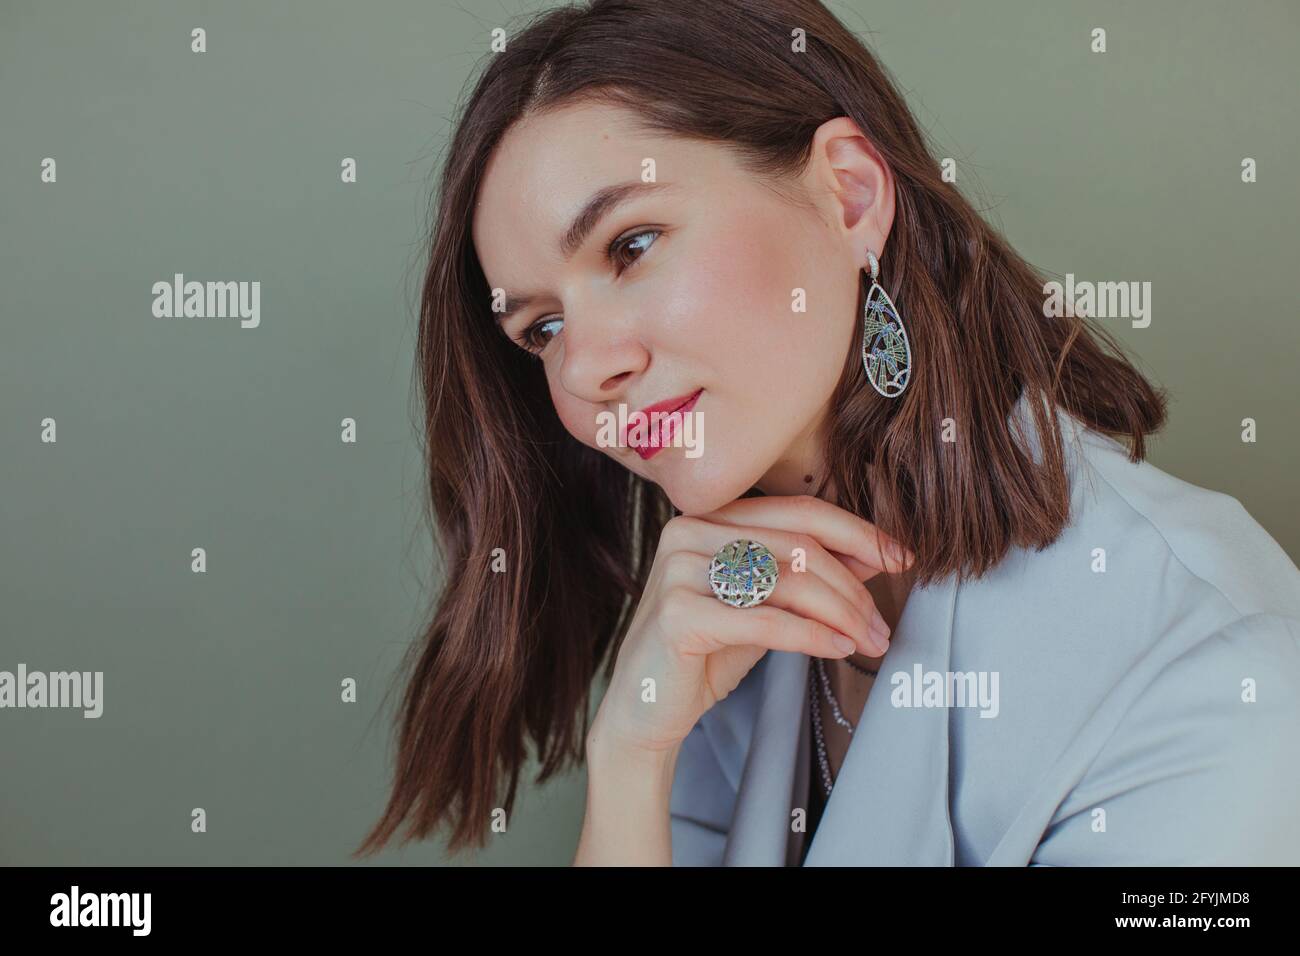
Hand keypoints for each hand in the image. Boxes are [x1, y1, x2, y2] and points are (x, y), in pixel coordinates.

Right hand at [586, 494, 913, 762]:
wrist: (645, 709)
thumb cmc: (705, 654)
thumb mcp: (766, 605)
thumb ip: (809, 574)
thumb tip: (875, 553)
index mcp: (709, 516)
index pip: (800, 510)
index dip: (858, 532)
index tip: (903, 558)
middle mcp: (689, 531)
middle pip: (800, 545)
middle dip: (854, 587)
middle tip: (883, 625)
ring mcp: (679, 568)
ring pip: (789, 580)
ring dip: (842, 614)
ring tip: (869, 642)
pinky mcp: (679, 613)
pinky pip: (766, 620)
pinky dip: (812, 636)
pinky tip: (838, 650)